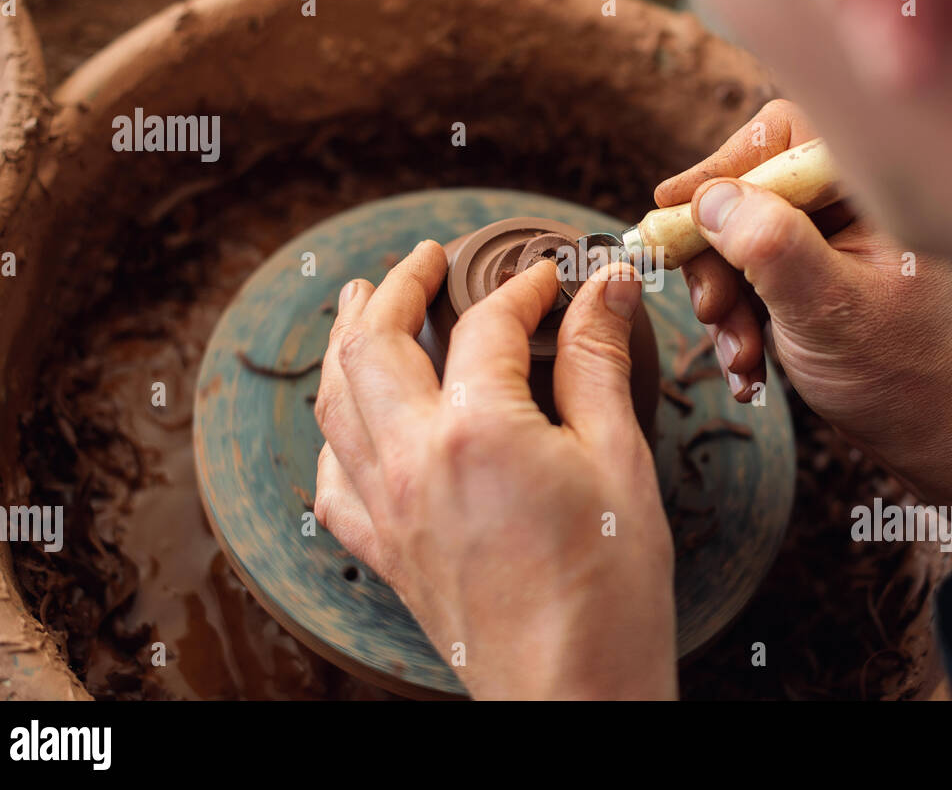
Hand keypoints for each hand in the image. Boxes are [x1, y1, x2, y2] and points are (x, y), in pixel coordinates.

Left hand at [312, 243, 676, 698]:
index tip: (550, 275)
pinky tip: (352, 423)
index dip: (521, 286)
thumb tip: (604, 286)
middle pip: (374, 344)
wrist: (574, 693)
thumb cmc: (608, 586)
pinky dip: (335, 437)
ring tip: (361, 304)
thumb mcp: (619, 458)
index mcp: (475, 430)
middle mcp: (412, 460)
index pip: (486, 325)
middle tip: (424, 258)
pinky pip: (333, 484)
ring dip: (345, 342)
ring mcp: (388, 509)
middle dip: (397, 286)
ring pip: (335, 403)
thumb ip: (598, 363)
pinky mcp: (386, 552)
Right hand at [657, 101, 951, 515]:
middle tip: (711, 310)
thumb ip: (768, 245)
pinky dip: (740, 327)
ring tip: (741, 358)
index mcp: (870, 193)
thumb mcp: (827, 309)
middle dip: (719, 259)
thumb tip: (707, 198)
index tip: (673, 211)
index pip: (780, 136)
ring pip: (740, 247)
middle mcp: (849, 208)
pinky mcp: (812, 285)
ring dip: (726, 306)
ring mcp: (829, 247)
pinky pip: (751, 286)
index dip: (721, 167)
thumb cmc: (904, 376)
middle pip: (747, 196)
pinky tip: (748, 373)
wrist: (941, 443)